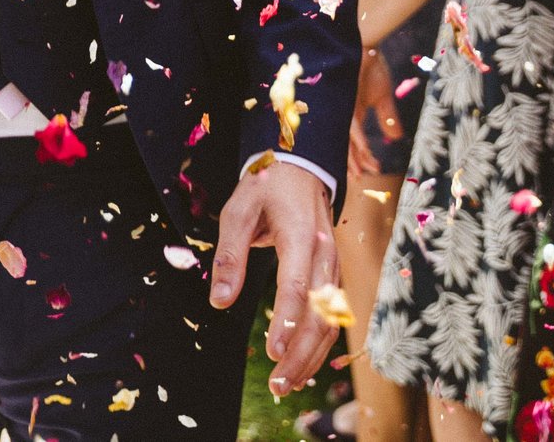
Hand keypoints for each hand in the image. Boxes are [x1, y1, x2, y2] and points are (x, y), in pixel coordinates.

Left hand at [211, 159, 338, 395]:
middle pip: (320, 313)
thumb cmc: (265, 187)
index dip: (286, 321)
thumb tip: (219, 302)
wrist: (301, 167)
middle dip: (300, 353)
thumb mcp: (238, 211)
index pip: (298, 285)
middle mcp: (325, 254)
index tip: (273, 353)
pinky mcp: (333, 276)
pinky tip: (301, 367)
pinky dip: (319, 345)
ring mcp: (334, 267)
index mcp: (301, 235)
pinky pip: (331, 316)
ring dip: (311, 356)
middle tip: (277, 384)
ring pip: (330, 321)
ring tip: (287, 385)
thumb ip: (229, 256)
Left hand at [343, 48, 399, 178]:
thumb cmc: (372, 66)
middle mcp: (344, 114)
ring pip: (345, 139)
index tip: (373, 171)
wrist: (367, 44)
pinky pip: (350, 125)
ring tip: (359, 173)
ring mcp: (343, 108)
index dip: (363, 157)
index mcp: (352, 114)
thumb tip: (397, 138)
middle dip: (353, 163)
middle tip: (359, 180)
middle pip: (346, 144)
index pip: (356, 142)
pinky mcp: (345, 100)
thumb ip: (388, 118)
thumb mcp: (383, 97)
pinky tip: (364, 152)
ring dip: (353, 157)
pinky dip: (358, 140)